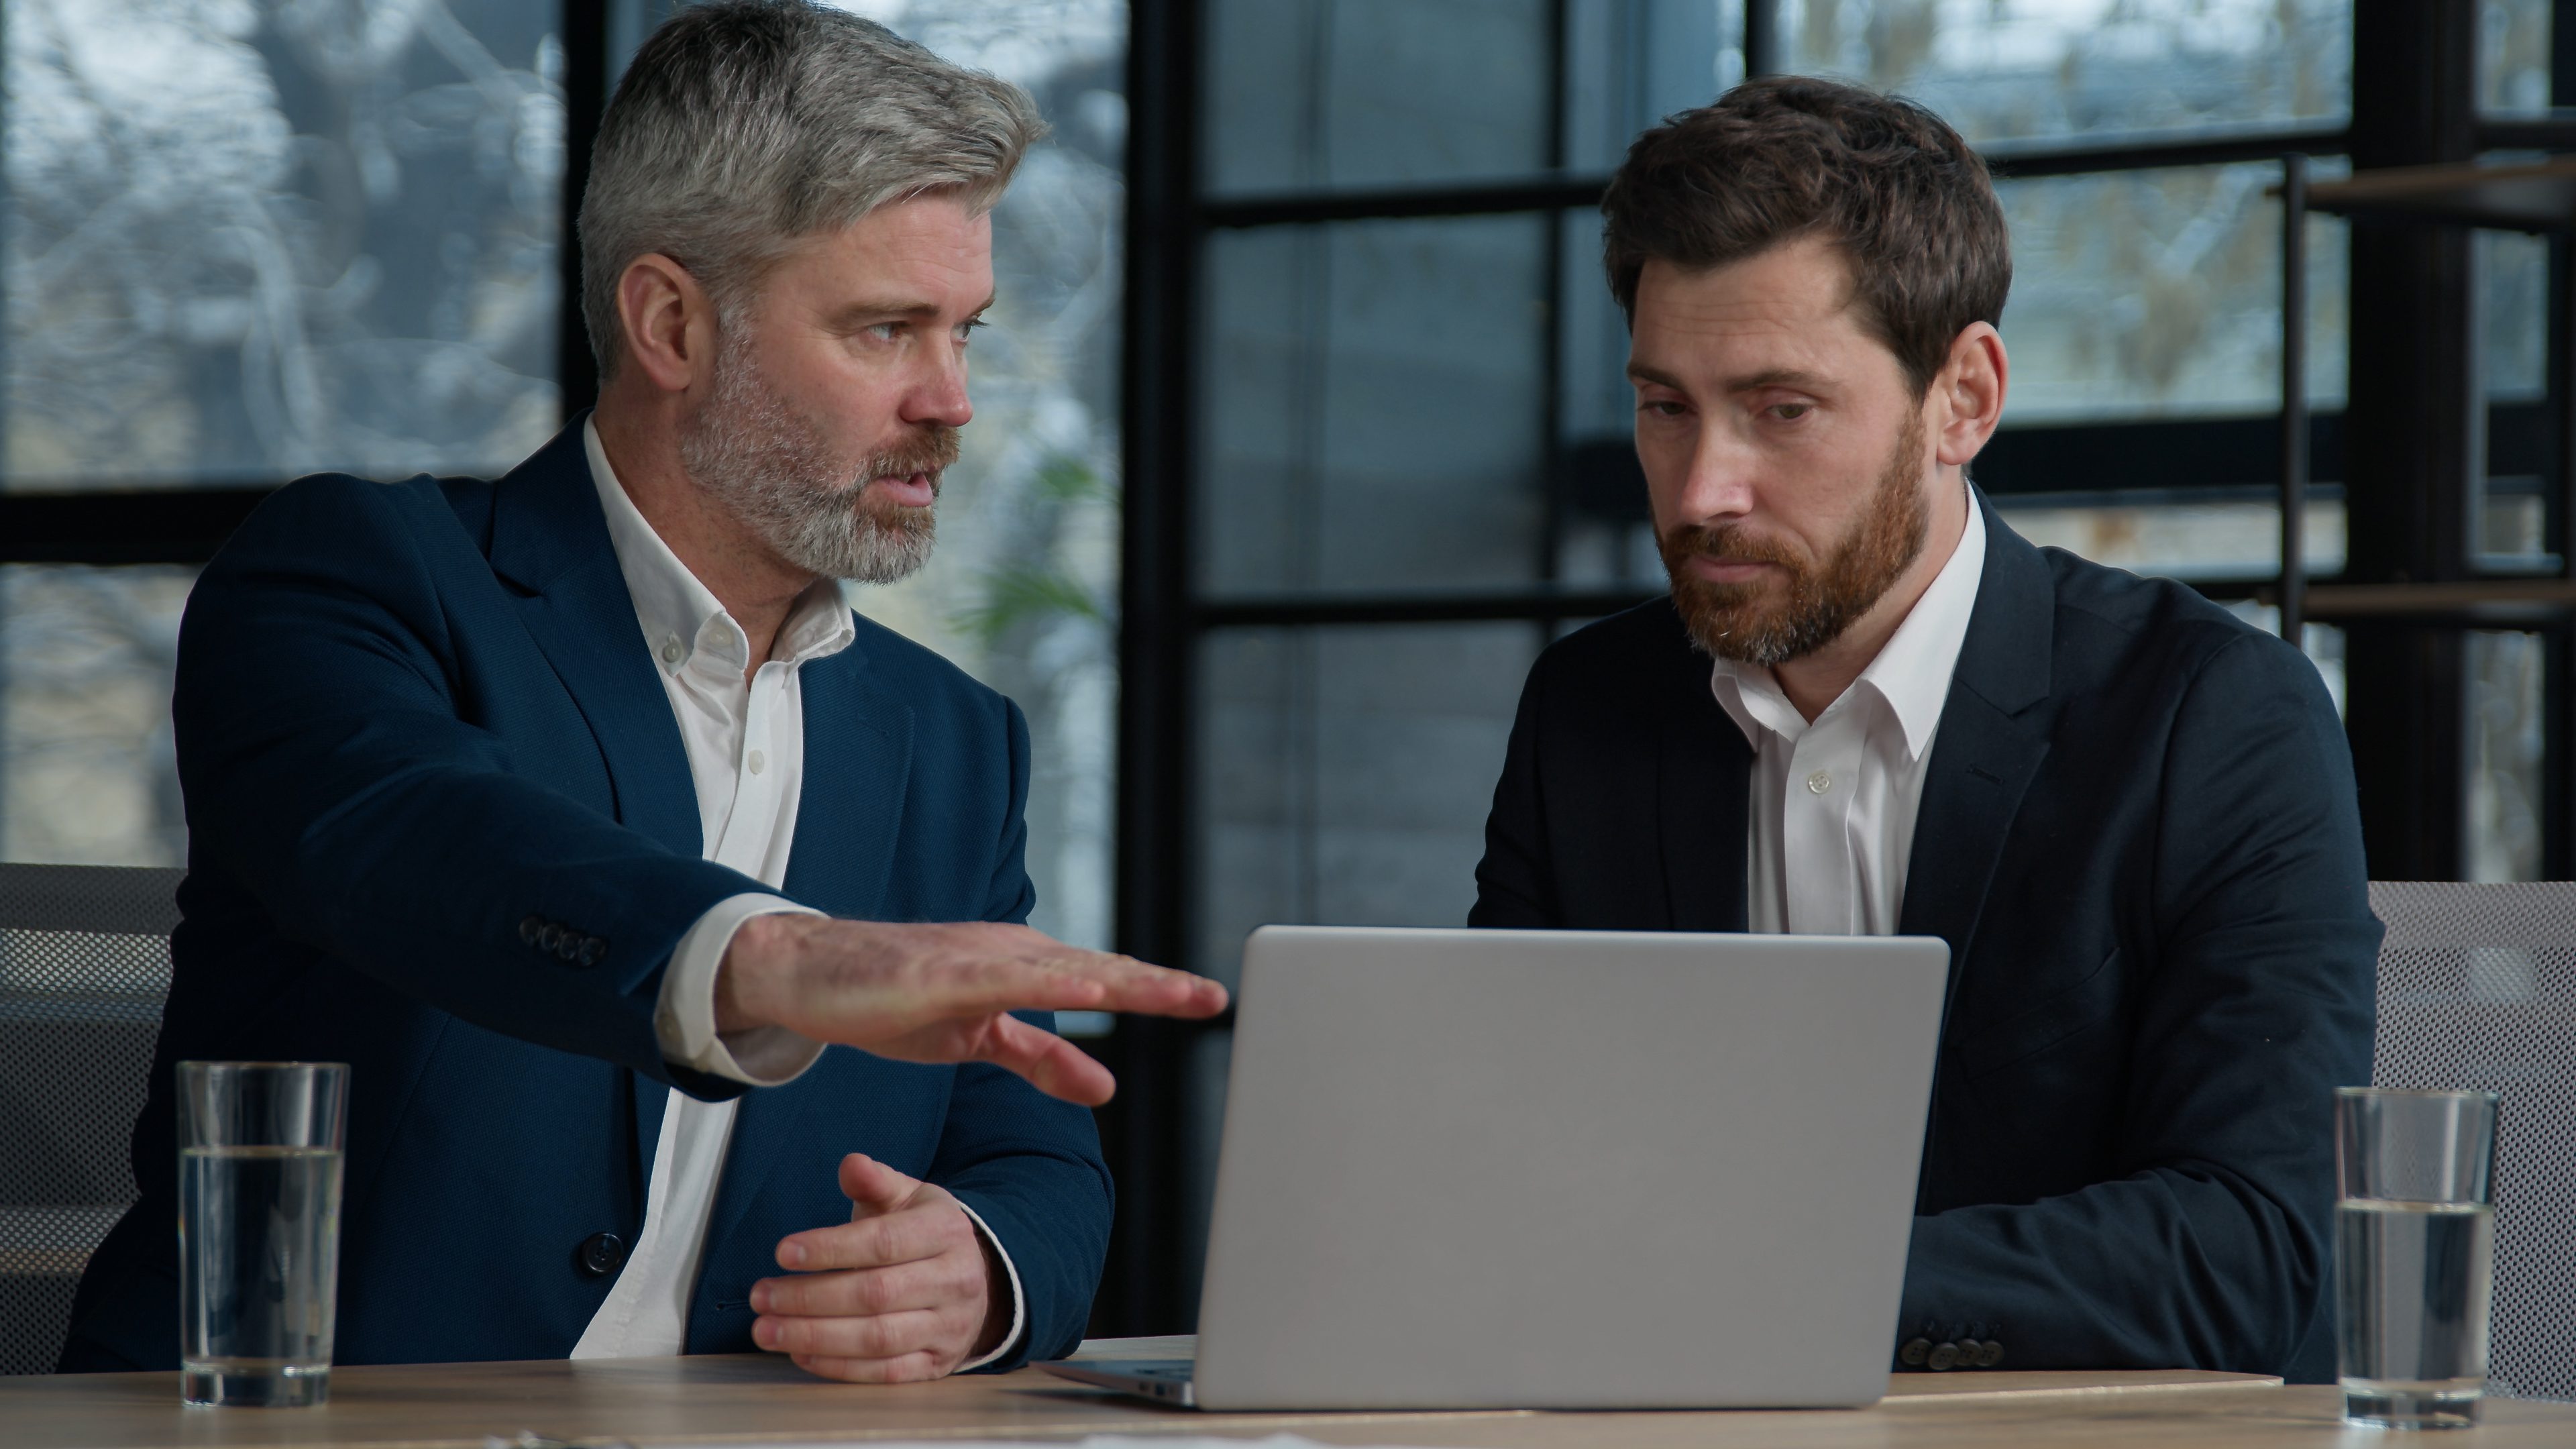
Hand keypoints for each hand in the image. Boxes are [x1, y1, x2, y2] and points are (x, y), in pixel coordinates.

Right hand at [715, 916, 1226, 1104]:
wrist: (811, 974)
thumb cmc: (893, 998)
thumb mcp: (980, 1038)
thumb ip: (1042, 1059)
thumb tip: (1105, 1085)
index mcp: (1024, 968)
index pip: (1104, 981)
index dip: (1157, 991)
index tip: (1210, 1001)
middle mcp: (1010, 954)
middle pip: (1098, 971)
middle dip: (1158, 985)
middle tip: (1214, 998)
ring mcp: (976, 959)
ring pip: (1063, 970)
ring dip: (1121, 980)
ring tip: (1172, 992)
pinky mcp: (939, 973)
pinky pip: (1003, 979)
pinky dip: (1048, 982)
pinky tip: (1085, 987)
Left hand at [751, 1152, 1006, 1382]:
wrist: (979, 1281)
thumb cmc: (926, 1236)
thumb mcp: (908, 1198)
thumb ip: (875, 1182)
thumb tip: (852, 1165)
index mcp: (946, 1231)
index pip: (884, 1242)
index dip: (831, 1249)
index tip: (783, 1252)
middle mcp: (955, 1280)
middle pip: (875, 1294)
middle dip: (809, 1297)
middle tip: (761, 1295)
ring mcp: (948, 1326)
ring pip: (877, 1338)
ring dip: (814, 1336)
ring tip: (767, 1329)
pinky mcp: (937, 1364)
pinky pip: (884, 1373)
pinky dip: (838, 1366)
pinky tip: (800, 1352)